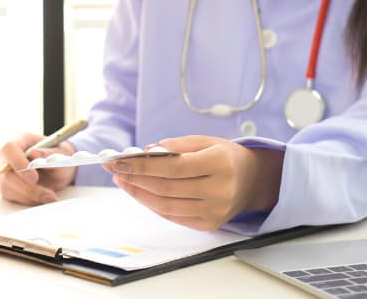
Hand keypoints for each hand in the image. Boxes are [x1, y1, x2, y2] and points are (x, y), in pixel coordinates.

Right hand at [0, 133, 76, 204]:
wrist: (57, 167)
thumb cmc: (58, 155)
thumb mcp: (61, 152)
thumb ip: (49, 153)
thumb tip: (35, 155)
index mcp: (18, 139)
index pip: (9, 149)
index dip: (18, 163)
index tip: (34, 177)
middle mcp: (6, 156)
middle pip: (6, 173)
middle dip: (27, 187)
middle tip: (49, 194)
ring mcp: (3, 172)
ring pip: (8, 187)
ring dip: (31, 195)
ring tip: (51, 196)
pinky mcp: (5, 187)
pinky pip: (12, 197)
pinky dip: (29, 200)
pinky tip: (43, 197)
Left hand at [102, 135, 282, 230]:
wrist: (252, 181)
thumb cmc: (225, 157)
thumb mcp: (206, 141)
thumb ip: (177, 144)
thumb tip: (146, 151)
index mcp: (220, 164)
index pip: (172, 166)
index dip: (142, 165)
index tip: (119, 160)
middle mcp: (219, 190)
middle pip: (166, 187)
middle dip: (135, 178)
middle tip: (114, 168)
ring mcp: (214, 211)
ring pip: (165, 205)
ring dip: (138, 193)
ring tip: (122, 180)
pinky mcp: (209, 224)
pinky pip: (172, 216)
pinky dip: (152, 204)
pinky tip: (139, 192)